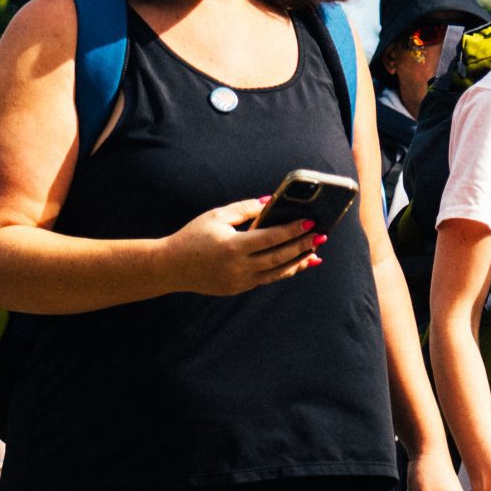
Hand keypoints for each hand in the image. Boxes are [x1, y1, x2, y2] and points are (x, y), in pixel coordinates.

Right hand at [163, 198, 322, 296]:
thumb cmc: (192, 236)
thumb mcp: (216, 216)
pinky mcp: (238, 288)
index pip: (271, 238)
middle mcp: (238, 267)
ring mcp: (239, 281)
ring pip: (277, 273)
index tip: (310, 222)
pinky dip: (283, 271)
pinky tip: (297, 264)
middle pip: (279, 257)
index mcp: (233, 247)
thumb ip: (245, 209)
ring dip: (298, 262)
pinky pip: (267, 279)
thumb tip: (271, 202)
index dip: (293, 230)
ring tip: (315, 251)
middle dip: (302, 246)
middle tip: (321, 235)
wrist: (169, 267)